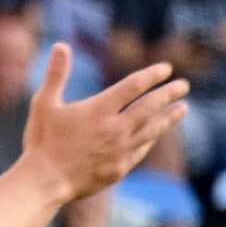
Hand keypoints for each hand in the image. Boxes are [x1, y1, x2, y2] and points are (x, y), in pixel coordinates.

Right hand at [23, 45, 189, 202]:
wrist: (44, 181)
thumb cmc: (41, 140)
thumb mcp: (43, 103)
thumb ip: (56, 74)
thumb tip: (61, 45)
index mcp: (98, 110)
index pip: (133, 86)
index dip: (151, 75)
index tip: (166, 68)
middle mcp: (115, 128)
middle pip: (150, 106)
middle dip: (169, 94)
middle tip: (184, 85)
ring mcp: (120, 150)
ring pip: (153, 129)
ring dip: (170, 117)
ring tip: (183, 108)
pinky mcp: (120, 167)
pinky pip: (142, 149)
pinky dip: (152, 138)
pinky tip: (157, 134)